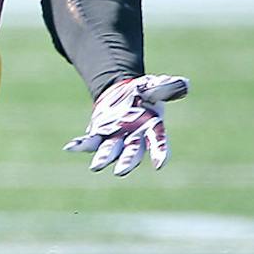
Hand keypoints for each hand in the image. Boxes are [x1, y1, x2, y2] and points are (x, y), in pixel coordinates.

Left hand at [65, 74, 188, 175]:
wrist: (124, 93)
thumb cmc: (144, 92)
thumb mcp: (155, 85)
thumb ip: (166, 86)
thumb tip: (183, 83)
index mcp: (152, 128)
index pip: (159, 143)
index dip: (160, 153)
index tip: (160, 164)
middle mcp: (134, 138)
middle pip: (132, 152)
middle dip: (127, 161)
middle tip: (120, 171)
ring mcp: (116, 138)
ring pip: (111, 151)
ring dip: (103, 158)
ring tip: (95, 166)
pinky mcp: (100, 134)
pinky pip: (90, 142)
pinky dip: (81, 145)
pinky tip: (70, 147)